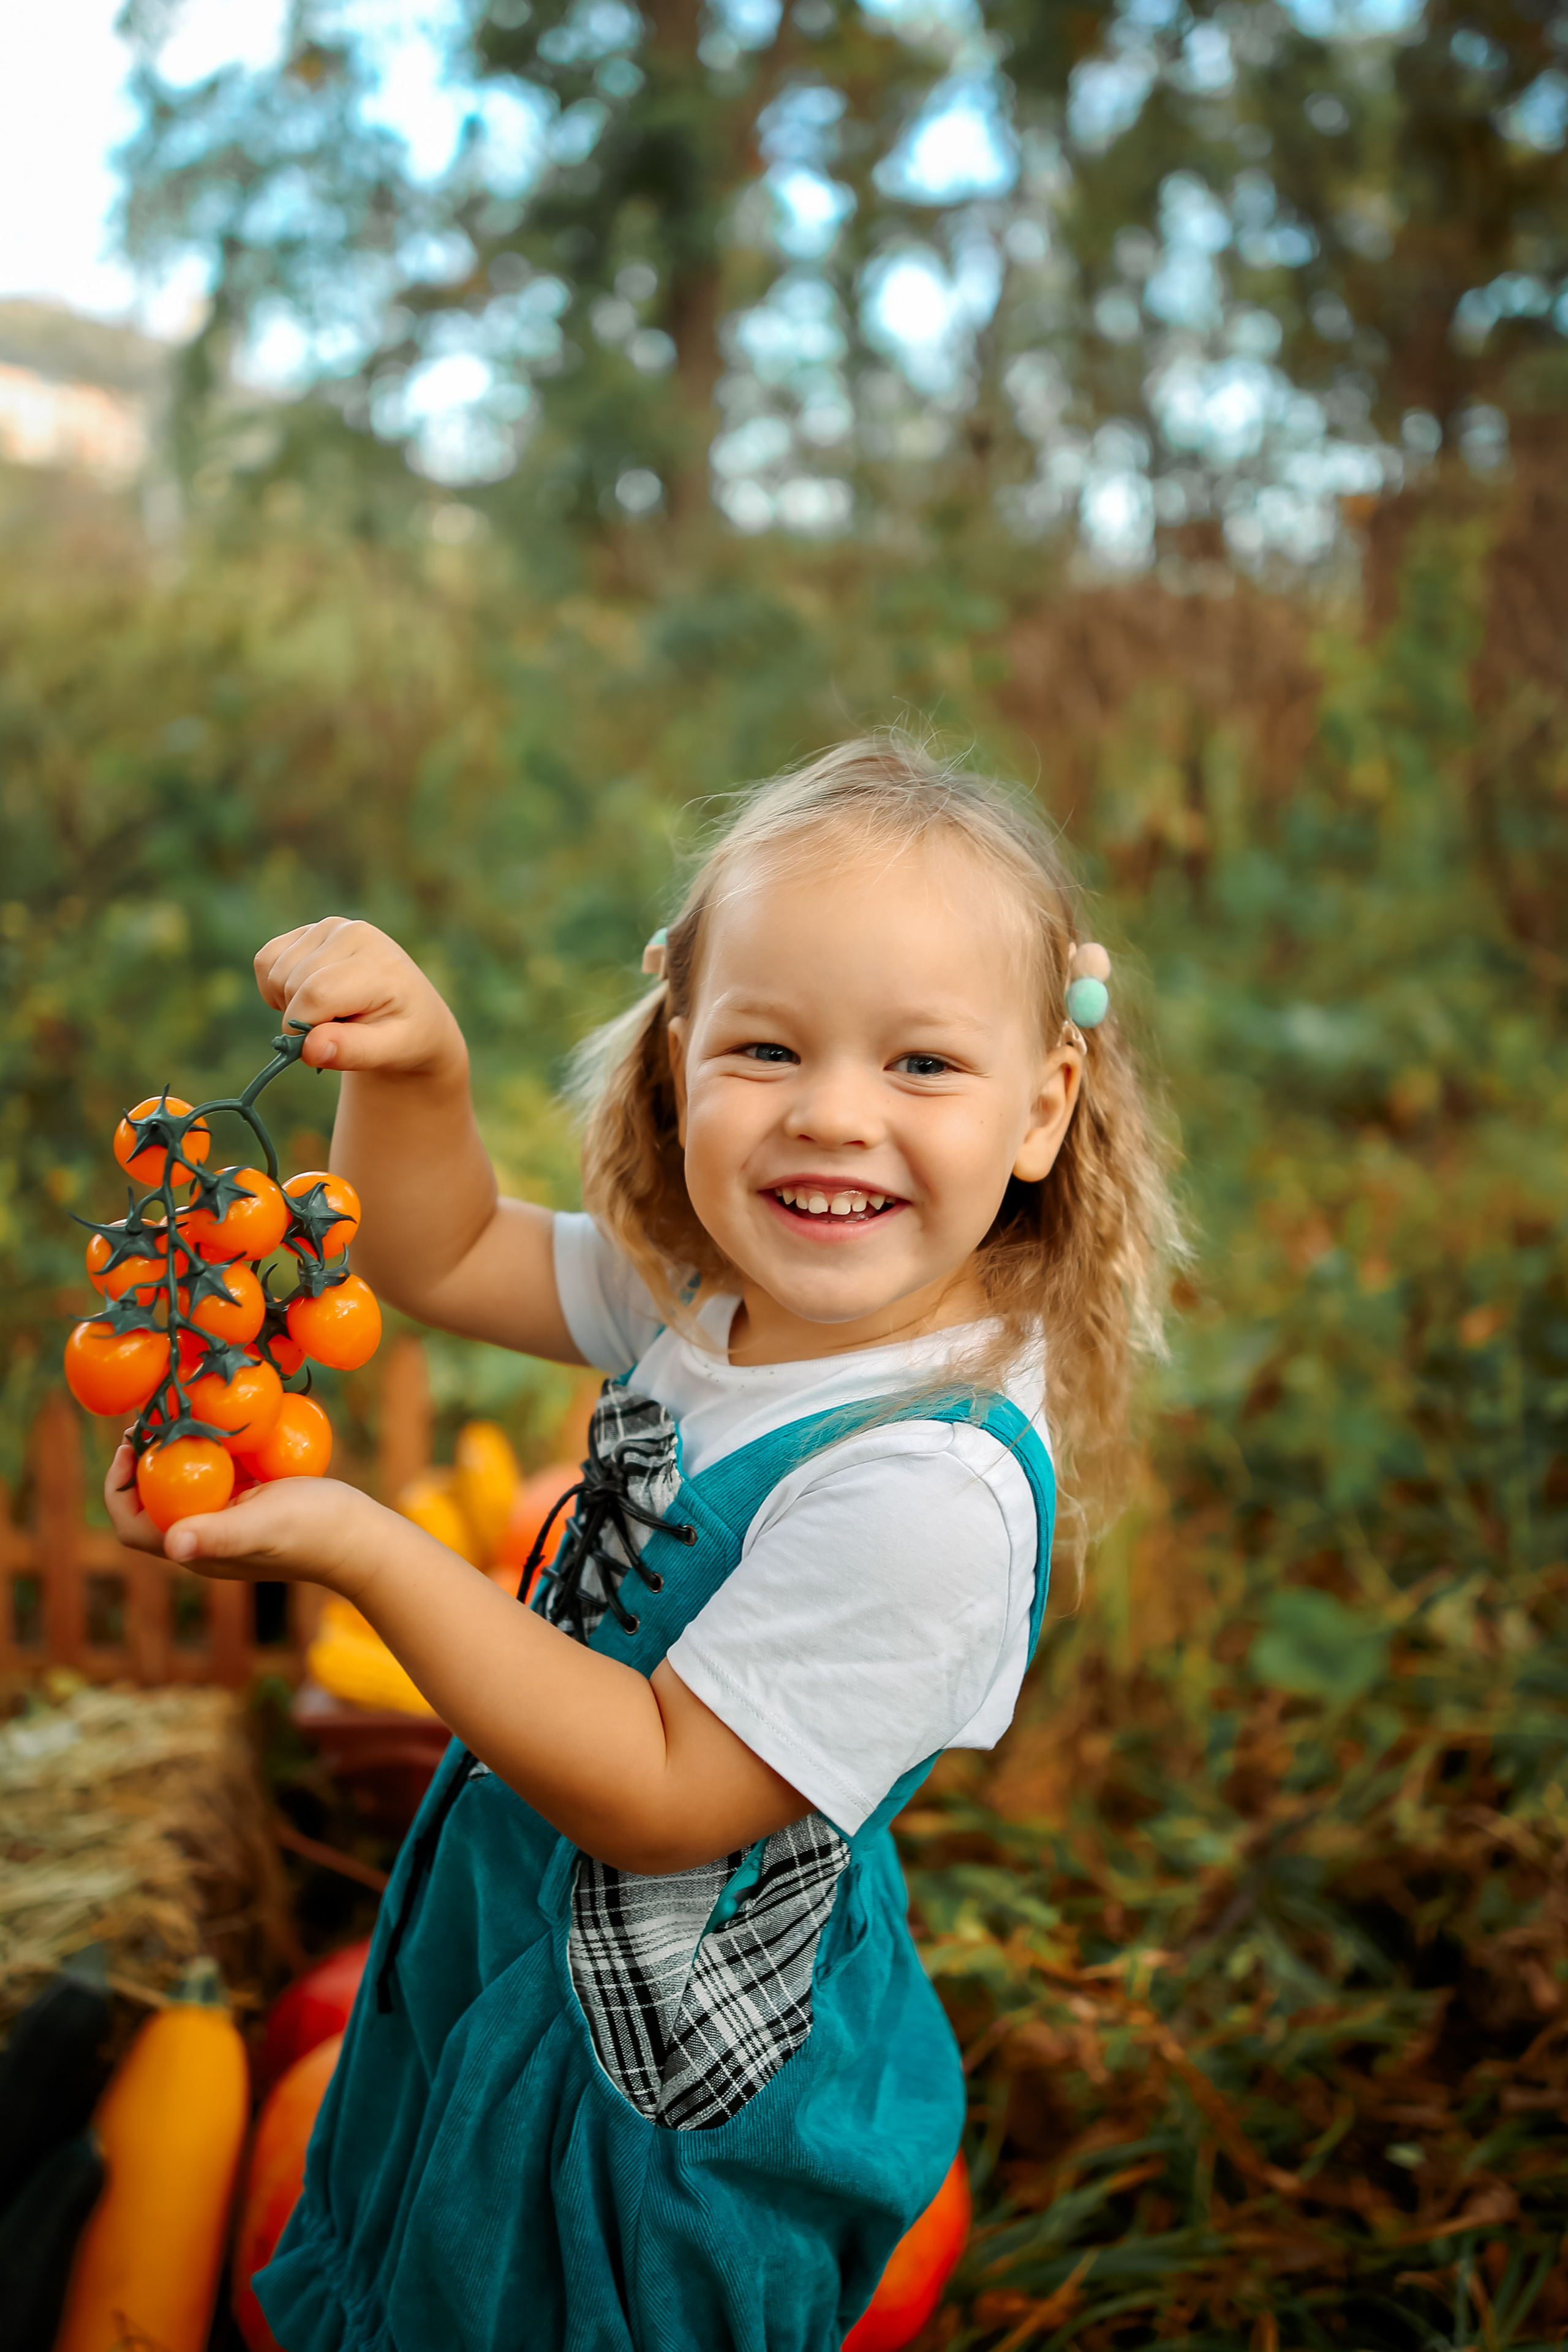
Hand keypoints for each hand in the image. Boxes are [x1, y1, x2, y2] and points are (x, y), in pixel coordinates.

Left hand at [104, 1441, 380, 1591]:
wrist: (361, 1538)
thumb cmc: (314, 1532)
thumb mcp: (264, 1524)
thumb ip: (219, 1534)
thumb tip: (172, 1545)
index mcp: (196, 1548)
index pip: (133, 1526)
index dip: (119, 1487)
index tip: (131, 1443)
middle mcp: (204, 1536)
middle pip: (153, 1498)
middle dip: (146, 1458)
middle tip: (155, 1414)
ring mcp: (227, 1519)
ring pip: (183, 1483)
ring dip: (176, 1448)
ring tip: (182, 1410)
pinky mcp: (249, 1504)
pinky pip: (215, 1475)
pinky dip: (211, 1449)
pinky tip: (223, 1421)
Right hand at [253, 918, 466, 1081]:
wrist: (412, 1012)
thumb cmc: (403, 1034)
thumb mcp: (390, 1050)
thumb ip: (352, 1051)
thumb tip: (308, 1049)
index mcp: (378, 962)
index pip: (317, 993)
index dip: (304, 1027)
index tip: (318, 1046)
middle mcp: (352, 933)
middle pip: (291, 983)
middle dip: (299, 1019)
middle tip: (334, 1029)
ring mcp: (328, 927)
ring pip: (274, 972)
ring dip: (287, 1004)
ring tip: (326, 1013)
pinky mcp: (307, 931)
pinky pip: (266, 960)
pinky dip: (274, 988)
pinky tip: (306, 998)